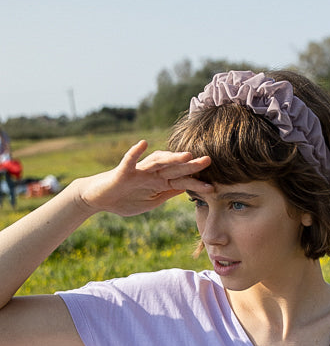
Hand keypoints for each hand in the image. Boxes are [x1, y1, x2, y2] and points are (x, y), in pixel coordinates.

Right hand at [76, 140, 212, 216]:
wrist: (100, 198)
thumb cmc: (126, 199)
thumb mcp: (153, 201)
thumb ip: (168, 192)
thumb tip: (187, 187)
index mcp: (160, 182)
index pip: (181, 180)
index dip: (196, 183)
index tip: (213, 187)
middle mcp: (152, 174)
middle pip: (174, 168)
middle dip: (191, 165)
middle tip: (208, 160)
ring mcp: (138, 171)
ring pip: (157, 162)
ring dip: (171, 158)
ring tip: (186, 155)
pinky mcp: (123, 172)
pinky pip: (130, 160)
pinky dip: (135, 152)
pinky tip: (143, 143)